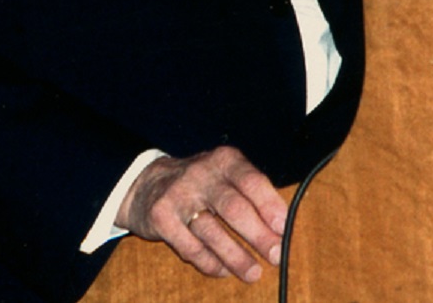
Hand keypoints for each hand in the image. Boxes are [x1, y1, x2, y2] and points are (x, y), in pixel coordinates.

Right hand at [116, 146, 288, 281]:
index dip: (270, 206)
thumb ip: (252, 193)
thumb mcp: (226, 175)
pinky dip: (210, 263)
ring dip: (236, 257)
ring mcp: (179, 195)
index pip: (252, 181)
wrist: (148, 184)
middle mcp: (201, 174)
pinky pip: (190, 247)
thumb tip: (282, 226)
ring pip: (212, 232)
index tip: (284, 228)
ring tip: (254, 273)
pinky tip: (224, 271)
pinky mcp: (161, 217)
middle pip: (234, 208)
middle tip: (276, 256)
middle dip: (258, 235)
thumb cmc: (202, 184)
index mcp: (225, 160)